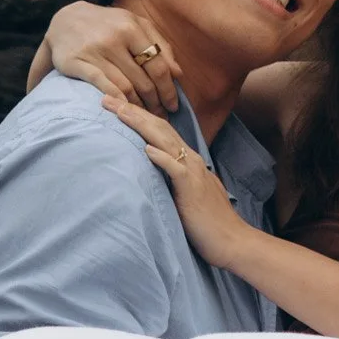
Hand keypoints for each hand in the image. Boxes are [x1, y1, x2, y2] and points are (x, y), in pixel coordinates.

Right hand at [31, 0, 181, 113]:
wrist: (66, 21)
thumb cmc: (109, 25)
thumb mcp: (135, 26)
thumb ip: (160, 45)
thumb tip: (178, 73)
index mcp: (132, 27)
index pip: (158, 65)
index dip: (169, 89)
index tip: (173, 105)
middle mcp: (114, 38)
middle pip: (143, 80)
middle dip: (156, 102)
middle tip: (161, 116)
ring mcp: (94, 51)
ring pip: (125, 88)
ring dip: (139, 106)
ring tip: (146, 116)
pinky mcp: (77, 63)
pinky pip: (103, 86)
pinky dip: (117, 101)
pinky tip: (125, 110)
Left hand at [106, 98, 248, 268]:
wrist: (231, 240)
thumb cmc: (208, 223)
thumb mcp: (188, 194)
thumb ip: (174, 180)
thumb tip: (155, 174)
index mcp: (188, 161)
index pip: (160, 131)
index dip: (138, 116)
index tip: (116, 106)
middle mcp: (190, 161)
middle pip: (158, 128)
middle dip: (132, 111)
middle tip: (107, 98)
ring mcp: (192, 173)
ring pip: (165, 141)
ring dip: (141, 125)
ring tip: (120, 112)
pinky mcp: (192, 189)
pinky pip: (175, 169)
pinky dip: (161, 158)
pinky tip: (146, 148)